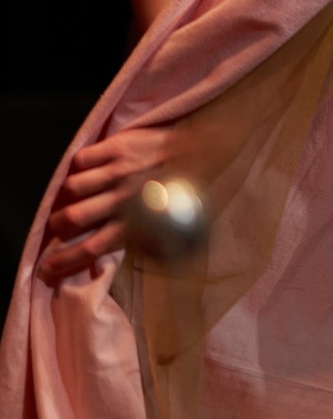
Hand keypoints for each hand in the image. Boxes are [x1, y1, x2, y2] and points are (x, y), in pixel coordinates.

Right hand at [38, 126, 176, 286]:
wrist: (201, 150)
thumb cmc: (183, 192)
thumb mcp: (168, 225)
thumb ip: (143, 242)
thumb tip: (120, 261)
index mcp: (136, 224)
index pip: (90, 249)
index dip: (62, 263)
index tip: (45, 270)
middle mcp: (124, 200)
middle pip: (73, 219)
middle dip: (57, 226)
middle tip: (59, 226)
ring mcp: (119, 172)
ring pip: (72, 188)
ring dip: (66, 195)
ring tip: (72, 197)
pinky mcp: (118, 147)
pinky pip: (82, 159)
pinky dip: (79, 165)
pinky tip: (87, 169)